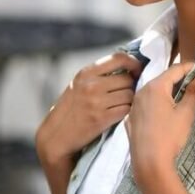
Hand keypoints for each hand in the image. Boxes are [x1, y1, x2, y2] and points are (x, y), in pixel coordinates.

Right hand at [35, 50, 143, 165]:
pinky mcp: (101, 118)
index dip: (133, 63)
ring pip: (129, 95)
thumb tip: (128, 69)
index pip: (119, 58)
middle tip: (127, 93)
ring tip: (122, 105)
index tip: (137, 70)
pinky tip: (120, 114)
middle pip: (127, 79)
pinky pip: (126, 110)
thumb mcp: (79, 85)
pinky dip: (127, 112)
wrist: (57, 135)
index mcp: (85, 73)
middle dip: (132, 86)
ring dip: (130, 100)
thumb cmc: (70, 110)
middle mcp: (91, 85)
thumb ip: (98, 75)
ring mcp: (96, 102)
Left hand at [124, 62, 194, 186]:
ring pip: (152, 92)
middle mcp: (141, 92)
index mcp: (155, 87)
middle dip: (179, 78)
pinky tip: (164, 112)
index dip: (190, 67)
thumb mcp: (185, 113)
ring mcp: (134, 106)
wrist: (149, 163)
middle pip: (162, 79)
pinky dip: (156, 103)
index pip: (175, 69)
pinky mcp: (131, 119)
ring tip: (182, 96)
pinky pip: (145, 105)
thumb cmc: (169, 136)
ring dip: (167, 91)